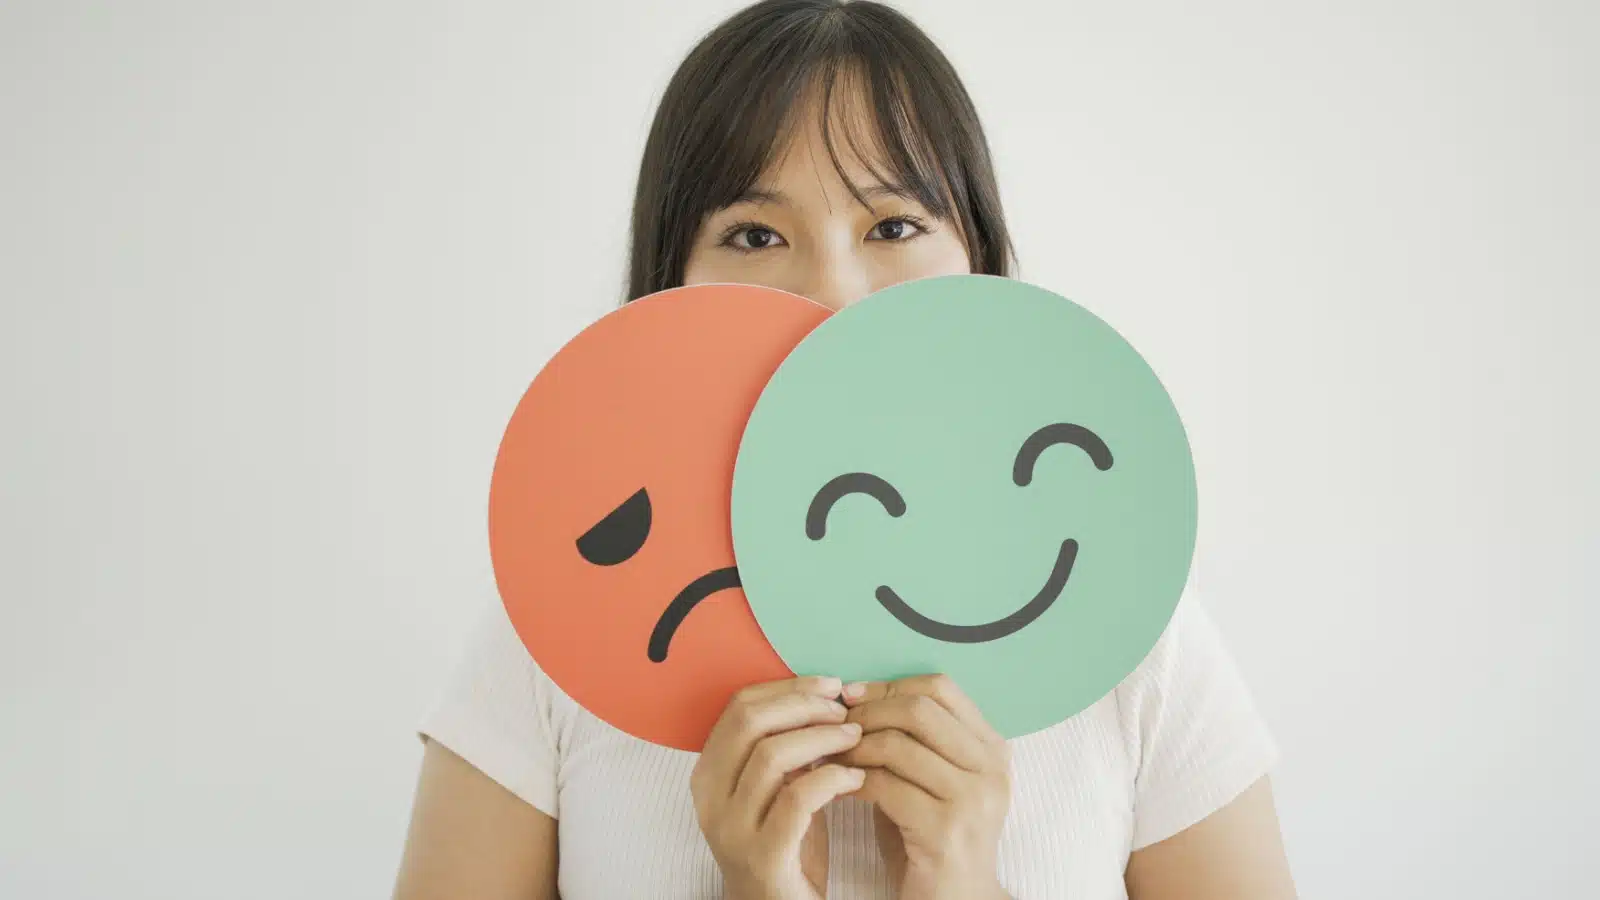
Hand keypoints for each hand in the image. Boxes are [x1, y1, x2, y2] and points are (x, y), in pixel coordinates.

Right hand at [690, 675, 866, 899]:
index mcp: (709, 773)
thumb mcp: (775, 791)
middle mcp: (711, 798)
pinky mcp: (764, 856)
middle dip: (804, 706)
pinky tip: (856, 780)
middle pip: (750, 723)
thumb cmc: (785, 847)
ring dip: (823, 738)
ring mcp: (733, 829)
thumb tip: (822, 698)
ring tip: (855, 739)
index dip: (787, 688)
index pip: (739, 707)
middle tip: (844, 711)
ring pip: (772, 755)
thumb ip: (783, 748)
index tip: (829, 685)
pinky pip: (797, 799)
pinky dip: (832, 779)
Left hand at [838, 675, 1012, 899]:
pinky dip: (852, 782)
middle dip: (868, 713)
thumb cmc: (934, 839)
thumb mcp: (934, 781)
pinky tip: (836, 789)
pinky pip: (885, 785)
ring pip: (898, 745)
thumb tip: (856, 697)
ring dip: (853, 748)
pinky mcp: (945, 829)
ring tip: (829, 757)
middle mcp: (990, 768)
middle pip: (919, 710)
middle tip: (835, 727)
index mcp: (992, 748)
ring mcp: (972, 799)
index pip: (941, 688)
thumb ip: (914, 741)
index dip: (890, 686)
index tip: (852, 696)